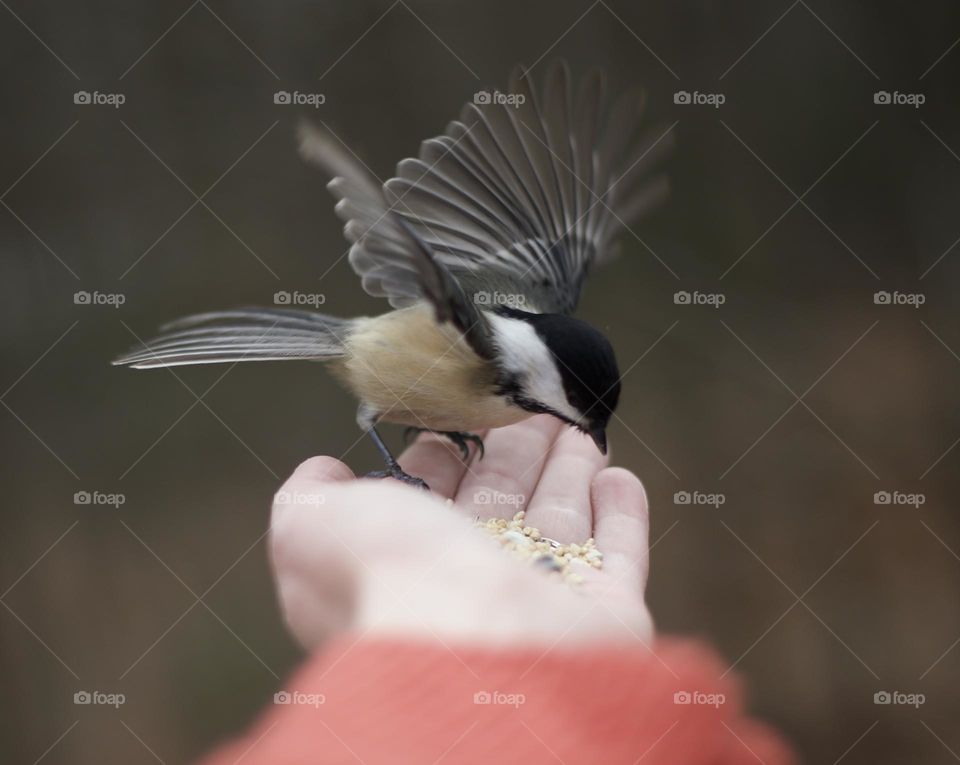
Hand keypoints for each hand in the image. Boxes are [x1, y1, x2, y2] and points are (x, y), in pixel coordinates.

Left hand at [269, 414, 652, 649]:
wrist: (478, 645)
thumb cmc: (391, 577)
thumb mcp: (315, 523)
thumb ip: (308, 496)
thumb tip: (322, 471)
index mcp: (410, 567)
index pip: (434, 500)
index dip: (448, 455)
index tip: (463, 415)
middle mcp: (474, 588)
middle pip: (503, 502)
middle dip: (518, 452)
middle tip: (535, 404)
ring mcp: (543, 602)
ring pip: (560, 521)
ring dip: (570, 469)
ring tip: (579, 425)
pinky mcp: (605, 616)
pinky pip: (618, 556)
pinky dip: (621, 514)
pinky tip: (617, 474)